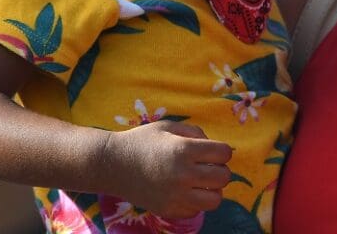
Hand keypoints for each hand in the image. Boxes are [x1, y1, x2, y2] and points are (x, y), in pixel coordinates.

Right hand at [102, 120, 232, 218]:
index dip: (221, 151)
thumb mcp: (169, 127)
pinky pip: (196, 211)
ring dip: (212, 189)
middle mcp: (182, 175)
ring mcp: (175, 196)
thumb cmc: (142, 141)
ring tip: (201, 183)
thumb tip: (217, 149)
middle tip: (207, 166)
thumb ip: (196, 133)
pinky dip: (195, 202)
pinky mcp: (168, 211)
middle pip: (224, 177)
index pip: (224, 153)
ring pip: (215, 200)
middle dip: (220, 169)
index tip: (212, 151)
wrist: (112, 165)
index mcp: (184, 150)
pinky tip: (185, 192)